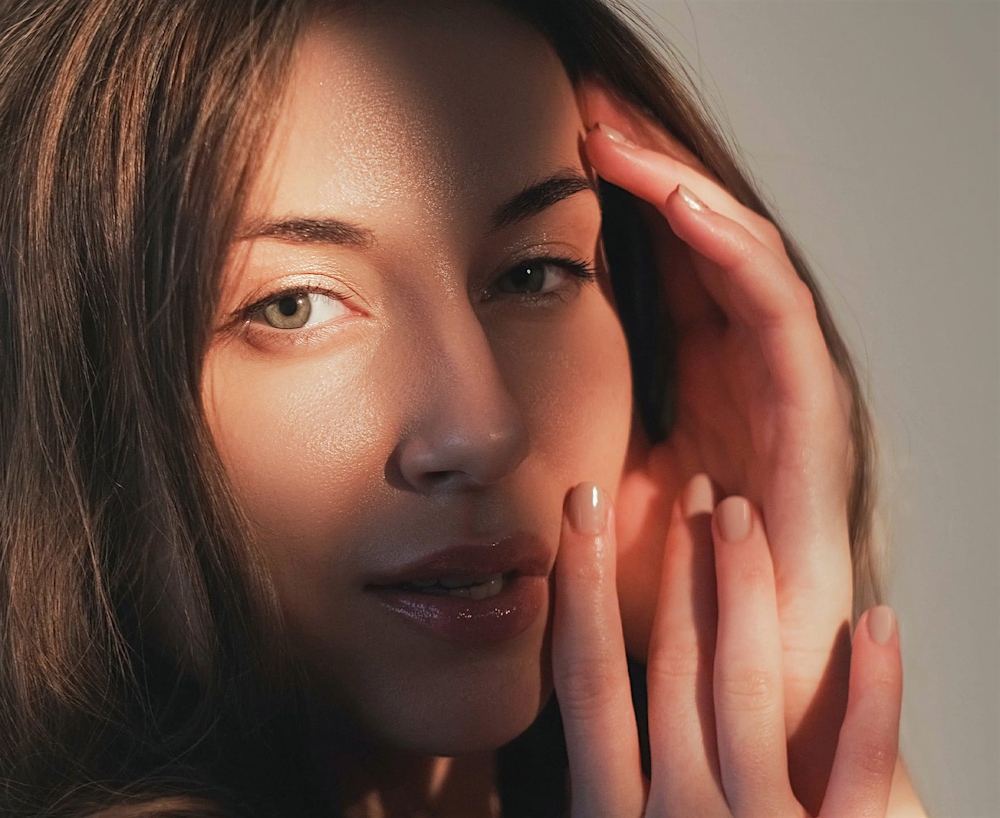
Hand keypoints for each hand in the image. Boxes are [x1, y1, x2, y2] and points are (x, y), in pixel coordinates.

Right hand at [553, 479, 901, 817]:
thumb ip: (601, 779)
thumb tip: (580, 682)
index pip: (589, 682)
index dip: (584, 585)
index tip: (586, 501)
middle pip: (677, 666)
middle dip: (678, 566)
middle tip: (690, 487)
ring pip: (749, 687)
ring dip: (746, 588)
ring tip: (744, 513)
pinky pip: (863, 765)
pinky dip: (875, 689)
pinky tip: (879, 619)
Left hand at [576, 80, 855, 808]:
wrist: (728, 676)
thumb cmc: (661, 594)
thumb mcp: (585, 498)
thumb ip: (555, 437)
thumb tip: (474, 400)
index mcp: (691, 374)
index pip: (657, 259)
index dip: (610, 199)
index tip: (544, 146)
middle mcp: (738, 366)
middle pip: (698, 238)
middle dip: (643, 165)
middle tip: (581, 104)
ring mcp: (778, 382)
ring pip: (739, 254)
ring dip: (682, 188)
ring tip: (616, 135)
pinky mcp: (810, 411)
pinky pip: (778, 310)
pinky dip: (733, 250)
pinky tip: (679, 200)